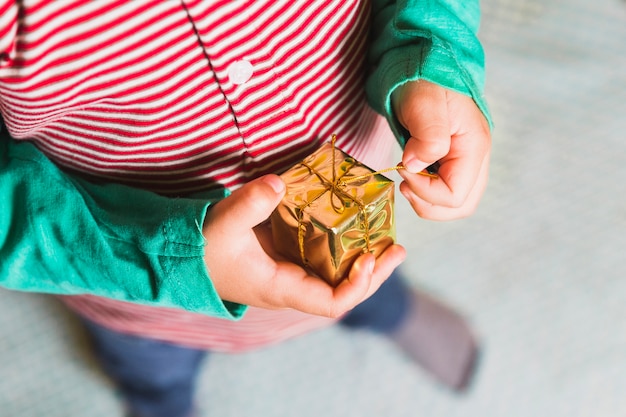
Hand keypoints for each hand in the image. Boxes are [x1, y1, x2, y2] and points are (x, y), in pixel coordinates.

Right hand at [202, 174, 405, 317]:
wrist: (183, 256)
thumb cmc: (202, 247)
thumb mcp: (223, 223)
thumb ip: (249, 204)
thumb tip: (278, 184)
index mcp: (281, 288)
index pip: (331, 303)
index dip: (357, 285)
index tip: (370, 258)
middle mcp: (292, 286)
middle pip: (344, 291)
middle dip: (374, 273)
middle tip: (398, 249)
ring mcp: (291, 274)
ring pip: (337, 275)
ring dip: (362, 259)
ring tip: (385, 236)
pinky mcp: (286, 258)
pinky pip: (323, 259)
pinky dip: (341, 245)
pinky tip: (352, 226)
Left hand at [392, 80, 490, 219]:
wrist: (422, 63)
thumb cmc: (424, 78)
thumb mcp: (424, 103)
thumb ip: (427, 137)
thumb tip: (416, 166)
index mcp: (474, 147)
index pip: (456, 195)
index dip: (426, 192)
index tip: (402, 169)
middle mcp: (475, 158)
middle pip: (461, 206)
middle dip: (428, 204)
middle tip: (404, 183)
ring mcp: (465, 160)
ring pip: (454, 203)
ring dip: (427, 201)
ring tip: (407, 179)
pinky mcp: (452, 160)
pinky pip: (446, 190)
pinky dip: (427, 192)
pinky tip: (412, 174)